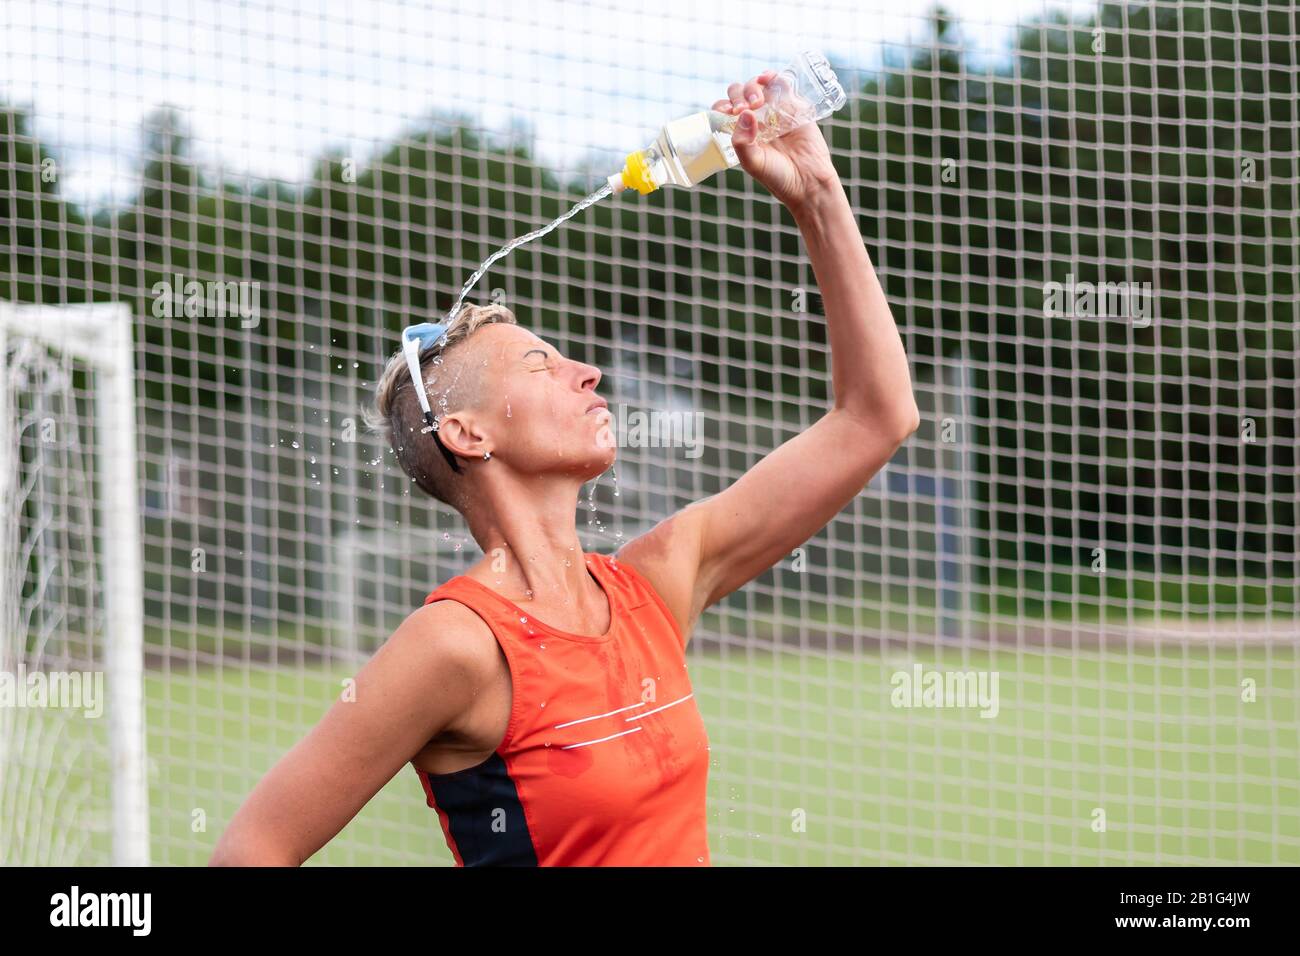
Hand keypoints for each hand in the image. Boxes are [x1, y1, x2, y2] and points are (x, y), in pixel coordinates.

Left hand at [711, 70, 840, 212]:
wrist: (809, 181)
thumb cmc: (778, 177)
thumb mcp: (753, 163)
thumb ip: (742, 142)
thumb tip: (744, 113)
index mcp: (742, 132)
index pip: (725, 111)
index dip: (722, 106)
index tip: (727, 111)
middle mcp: (756, 120)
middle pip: (739, 94)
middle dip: (738, 96)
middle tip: (744, 108)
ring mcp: (774, 111)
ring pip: (757, 86)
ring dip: (752, 87)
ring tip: (757, 102)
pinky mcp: (794, 106)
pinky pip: (781, 84)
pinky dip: (772, 76)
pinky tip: (768, 78)